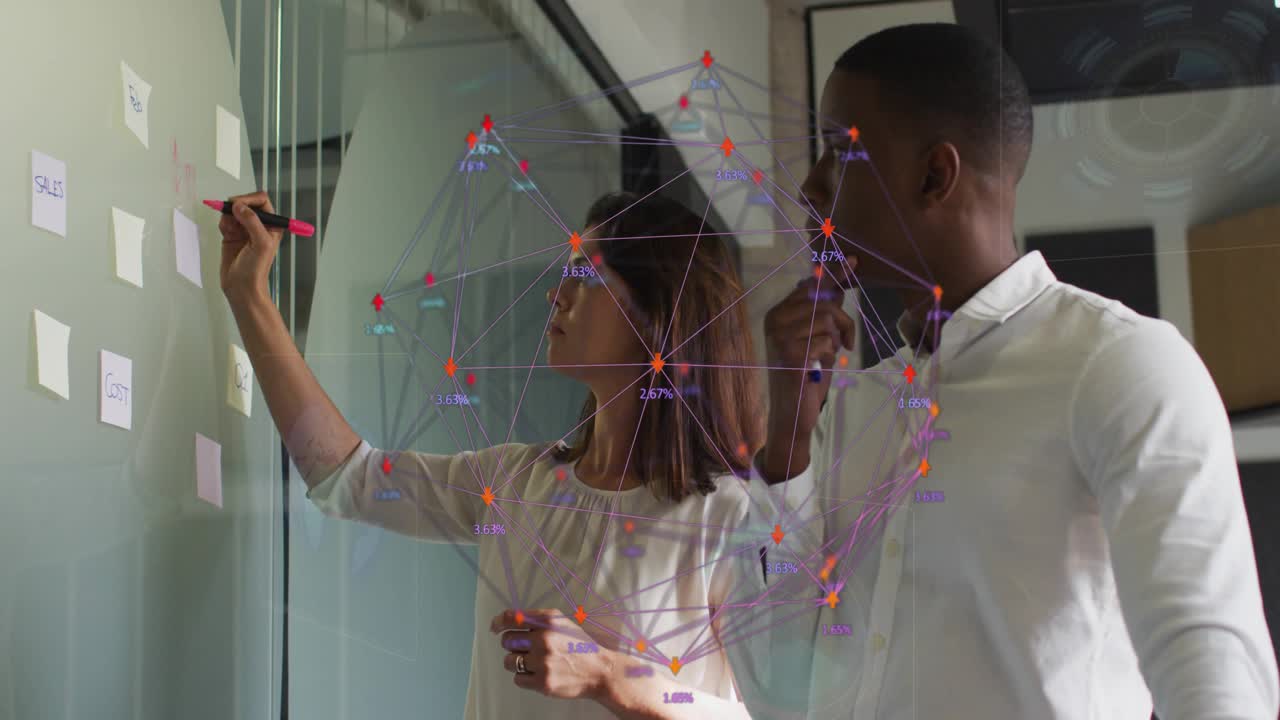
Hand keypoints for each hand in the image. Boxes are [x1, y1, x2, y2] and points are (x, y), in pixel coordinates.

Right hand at [218, 190, 282, 303]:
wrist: (241, 287)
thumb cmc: (256, 270)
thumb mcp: (260, 244)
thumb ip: (252, 222)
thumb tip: (239, 206)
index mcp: (271, 225)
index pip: (262, 201)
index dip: (250, 199)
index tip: (238, 205)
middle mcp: (258, 225)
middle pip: (246, 202)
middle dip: (236, 205)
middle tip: (229, 213)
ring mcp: (244, 229)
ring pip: (233, 210)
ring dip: (228, 215)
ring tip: (228, 228)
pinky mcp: (231, 235)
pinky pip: (225, 220)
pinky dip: (223, 223)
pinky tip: (225, 233)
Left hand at [491, 608, 617, 700]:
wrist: (599, 670)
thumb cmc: (579, 645)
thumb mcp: (562, 623)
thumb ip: (537, 620)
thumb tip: (506, 621)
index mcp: (549, 621)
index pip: (512, 618)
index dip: (498, 622)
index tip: (495, 628)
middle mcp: (544, 639)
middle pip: (507, 640)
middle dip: (513, 645)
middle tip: (527, 649)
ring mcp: (543, 661)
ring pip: (509, 661)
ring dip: (518, 662)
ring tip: (534, 663)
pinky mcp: (543, 682)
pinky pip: (517, 679)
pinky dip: (525, 677)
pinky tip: (539, 673)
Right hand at [761, 268, 855, 471]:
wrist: (792, 413)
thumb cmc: (807, 375)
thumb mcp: (819, 339)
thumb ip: (823, 312)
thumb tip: (832, 283)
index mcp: (779, 313)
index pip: (811, 287)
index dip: (834, 273)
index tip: (853, 258)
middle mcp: (774, 319)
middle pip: (824, 302)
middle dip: (843, 323)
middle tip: (846, 344)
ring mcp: (779, 334)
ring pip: (827, 320)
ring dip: (836, 341)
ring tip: (828, 358)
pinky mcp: (789, 351)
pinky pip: (826, 341)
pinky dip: (830, 356)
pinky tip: (818, 368)